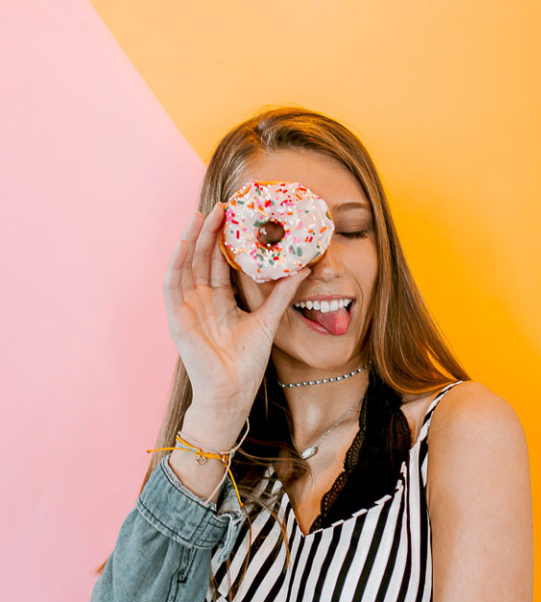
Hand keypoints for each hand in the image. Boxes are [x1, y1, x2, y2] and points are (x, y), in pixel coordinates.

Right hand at [163, 203, 308, 411]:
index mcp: (220, 301)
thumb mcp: (268, 321)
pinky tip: (185, 245)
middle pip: (202, 258)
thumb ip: (282, 294)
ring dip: (192, 240)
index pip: (218, 263)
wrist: (232, 391)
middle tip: (221, 206)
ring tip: (202, 215)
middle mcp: (201, 301)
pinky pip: (172, 286)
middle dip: (209, 231)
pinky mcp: (177, 318)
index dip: (224, 239)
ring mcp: (187, 308)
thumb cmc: (247, 363)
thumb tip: (303, 269)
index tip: (235, 216)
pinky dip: (176, 264)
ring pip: (186, 265)